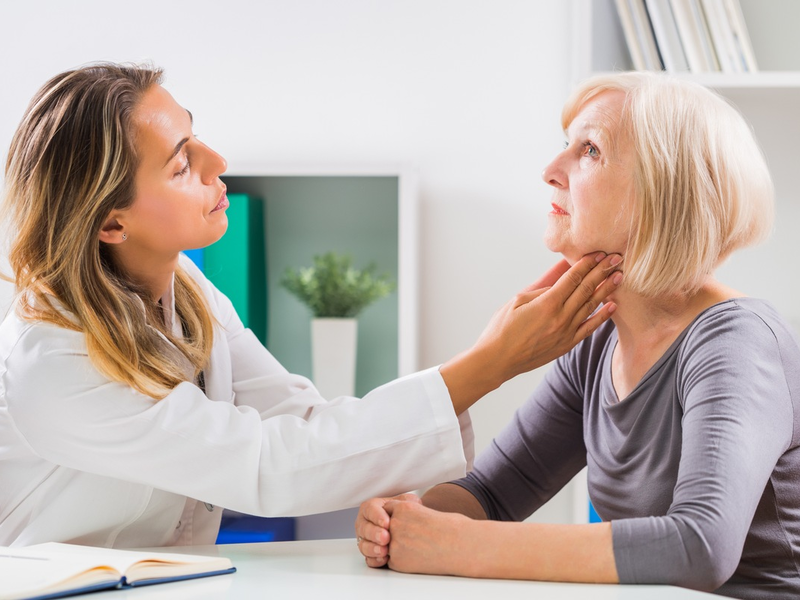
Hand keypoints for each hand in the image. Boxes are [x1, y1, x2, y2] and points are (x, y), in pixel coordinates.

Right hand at [355, 493, 420, 567]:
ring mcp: (366, 539)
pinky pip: (368, 559)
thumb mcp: (406, 502)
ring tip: (385, 551)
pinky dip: (375, 560)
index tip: (387, 523)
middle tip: (385, 538)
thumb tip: (412, 503)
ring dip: (373, 549)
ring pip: (363, 545)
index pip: (369, 509)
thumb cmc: (404, 513)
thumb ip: (406, 501)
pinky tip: (383, 559)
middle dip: (374, 534)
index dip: (377, 516)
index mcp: (371, 508)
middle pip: (364, 528)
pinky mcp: (369, 554)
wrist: (406, 528)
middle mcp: (365, 523)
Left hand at [383, 500, 473, 575]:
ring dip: (398, 546)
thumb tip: (399, 519)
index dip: (397, 518)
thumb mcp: (426, 511)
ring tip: (419, 547)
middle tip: (415, 536)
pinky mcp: (397, 561)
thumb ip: (408, 514)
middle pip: (385, 528)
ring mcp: (395, 543)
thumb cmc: (451, 527)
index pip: (388, 510)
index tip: (407, 523)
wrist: (462, 546)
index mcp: (404, 507)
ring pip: (387, 544)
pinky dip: (401, 560)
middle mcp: (396, 523)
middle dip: (396, 532)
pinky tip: (418, 557)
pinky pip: (392, 560)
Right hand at [440, 252, 622, 412]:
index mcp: (547, 304)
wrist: (497, 360)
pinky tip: (613, 305)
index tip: (599, 253)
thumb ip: (543, 284)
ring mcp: (566, 333)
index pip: (573, 278)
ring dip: (607, 290)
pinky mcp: (567, 345)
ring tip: (619, 276)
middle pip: (586, 289)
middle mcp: (560, 318)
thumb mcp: (519, 300)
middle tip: (616, 258)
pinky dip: (602, 316)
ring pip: (591, 306)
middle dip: (602, 271)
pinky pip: (589, 328)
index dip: (588, 263)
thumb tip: (561, 268)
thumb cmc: (502, 328)